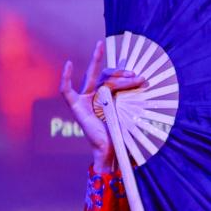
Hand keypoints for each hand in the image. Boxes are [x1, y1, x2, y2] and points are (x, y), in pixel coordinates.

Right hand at [59, 40, 146, 172]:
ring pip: (95, 78)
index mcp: (105, 94)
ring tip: (132, 76)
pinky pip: (66, 90)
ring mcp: (84, 98)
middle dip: (119, 71)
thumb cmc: (119, 129)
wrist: (112, 147)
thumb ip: (130, 93)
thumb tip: (145, 79)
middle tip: (135, 75)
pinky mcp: (75, 106)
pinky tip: (68, 64)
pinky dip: (65, 78)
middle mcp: (94, 93)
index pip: (113, 78)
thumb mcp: (127, 108)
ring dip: (114, 75)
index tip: (140, 77)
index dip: (124, 75)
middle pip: (105, 76)